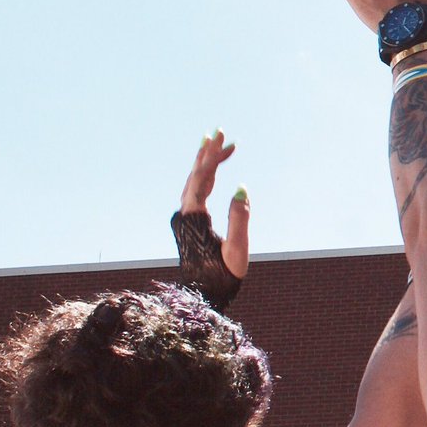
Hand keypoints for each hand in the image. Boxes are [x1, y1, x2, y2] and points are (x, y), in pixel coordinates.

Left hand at [179, 130, 249, 278]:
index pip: (202, 180)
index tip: (223, 141)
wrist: (204, 295)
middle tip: (219, 132)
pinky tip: (219, 170)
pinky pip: (197, 191)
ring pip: (194, 182)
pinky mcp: (189, 222)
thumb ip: (240, 218)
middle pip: (195, 176)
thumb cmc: (222, 275)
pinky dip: (207, 177)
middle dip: (208, 153)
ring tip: (220, 144)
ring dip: (207, 163)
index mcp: (194, 218)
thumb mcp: (236, 249)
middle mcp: (184, 214)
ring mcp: (185, 217)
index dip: (212, 158)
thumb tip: (241, 189)